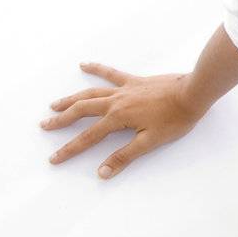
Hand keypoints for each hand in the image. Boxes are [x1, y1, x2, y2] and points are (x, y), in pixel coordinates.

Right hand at [42, 62, 208, 178]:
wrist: (193, 92)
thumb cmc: (175, 118)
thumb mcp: (150, 142)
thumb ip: (124, 156)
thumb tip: (102, 172)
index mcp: (118, 118)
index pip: (88, 138)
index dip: (69, 149)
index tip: (53, 158)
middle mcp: (115, 102)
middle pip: (82, 111)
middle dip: (62, 120)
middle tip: (44, 125)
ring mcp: (124, 89)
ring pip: (90, 93)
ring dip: (71, 99)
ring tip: (54, 104)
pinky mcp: (134, 80)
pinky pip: (111, 73)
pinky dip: (97, 69)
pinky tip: (84, 65)